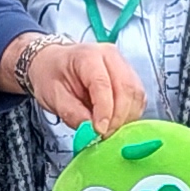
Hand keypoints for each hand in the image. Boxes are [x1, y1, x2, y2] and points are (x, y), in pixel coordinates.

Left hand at [25, 40, 143, 131]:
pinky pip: (138, 98)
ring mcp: (123, 65)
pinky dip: (130, 114)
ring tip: (108, 130)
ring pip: (136, 95)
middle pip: (126, 89)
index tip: (99, 130)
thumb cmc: (51, 75)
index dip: (104, 111)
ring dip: (126, 117)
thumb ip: (72, 114)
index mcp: (88, 56)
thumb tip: (91, 131)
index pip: (103, 84)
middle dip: (118, 117)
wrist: (52, 64)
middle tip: (104, 135)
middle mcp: (110, 56)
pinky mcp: (129, 77)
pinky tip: (116, 122)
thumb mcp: (53, 96)